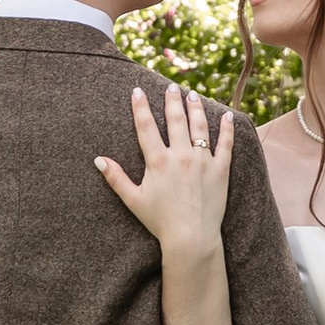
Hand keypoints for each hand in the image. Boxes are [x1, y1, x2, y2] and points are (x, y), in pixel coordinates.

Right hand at [97, 83, 234, 257]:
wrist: (191, 238)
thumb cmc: (160, 222)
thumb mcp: (133, 200)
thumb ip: (116, 178)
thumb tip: (98, 160)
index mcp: (158, 162)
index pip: (146, 127)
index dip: (140, 107)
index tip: (137, 90)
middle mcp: (181, 156)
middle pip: (175, 120)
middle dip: (172, 100)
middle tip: (171, 86)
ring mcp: (202, 161)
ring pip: (199, 127)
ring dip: (195, 108)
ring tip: (192, 94)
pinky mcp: (220, 170)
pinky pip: (225, 144)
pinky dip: (226, 128)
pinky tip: (226, 115)